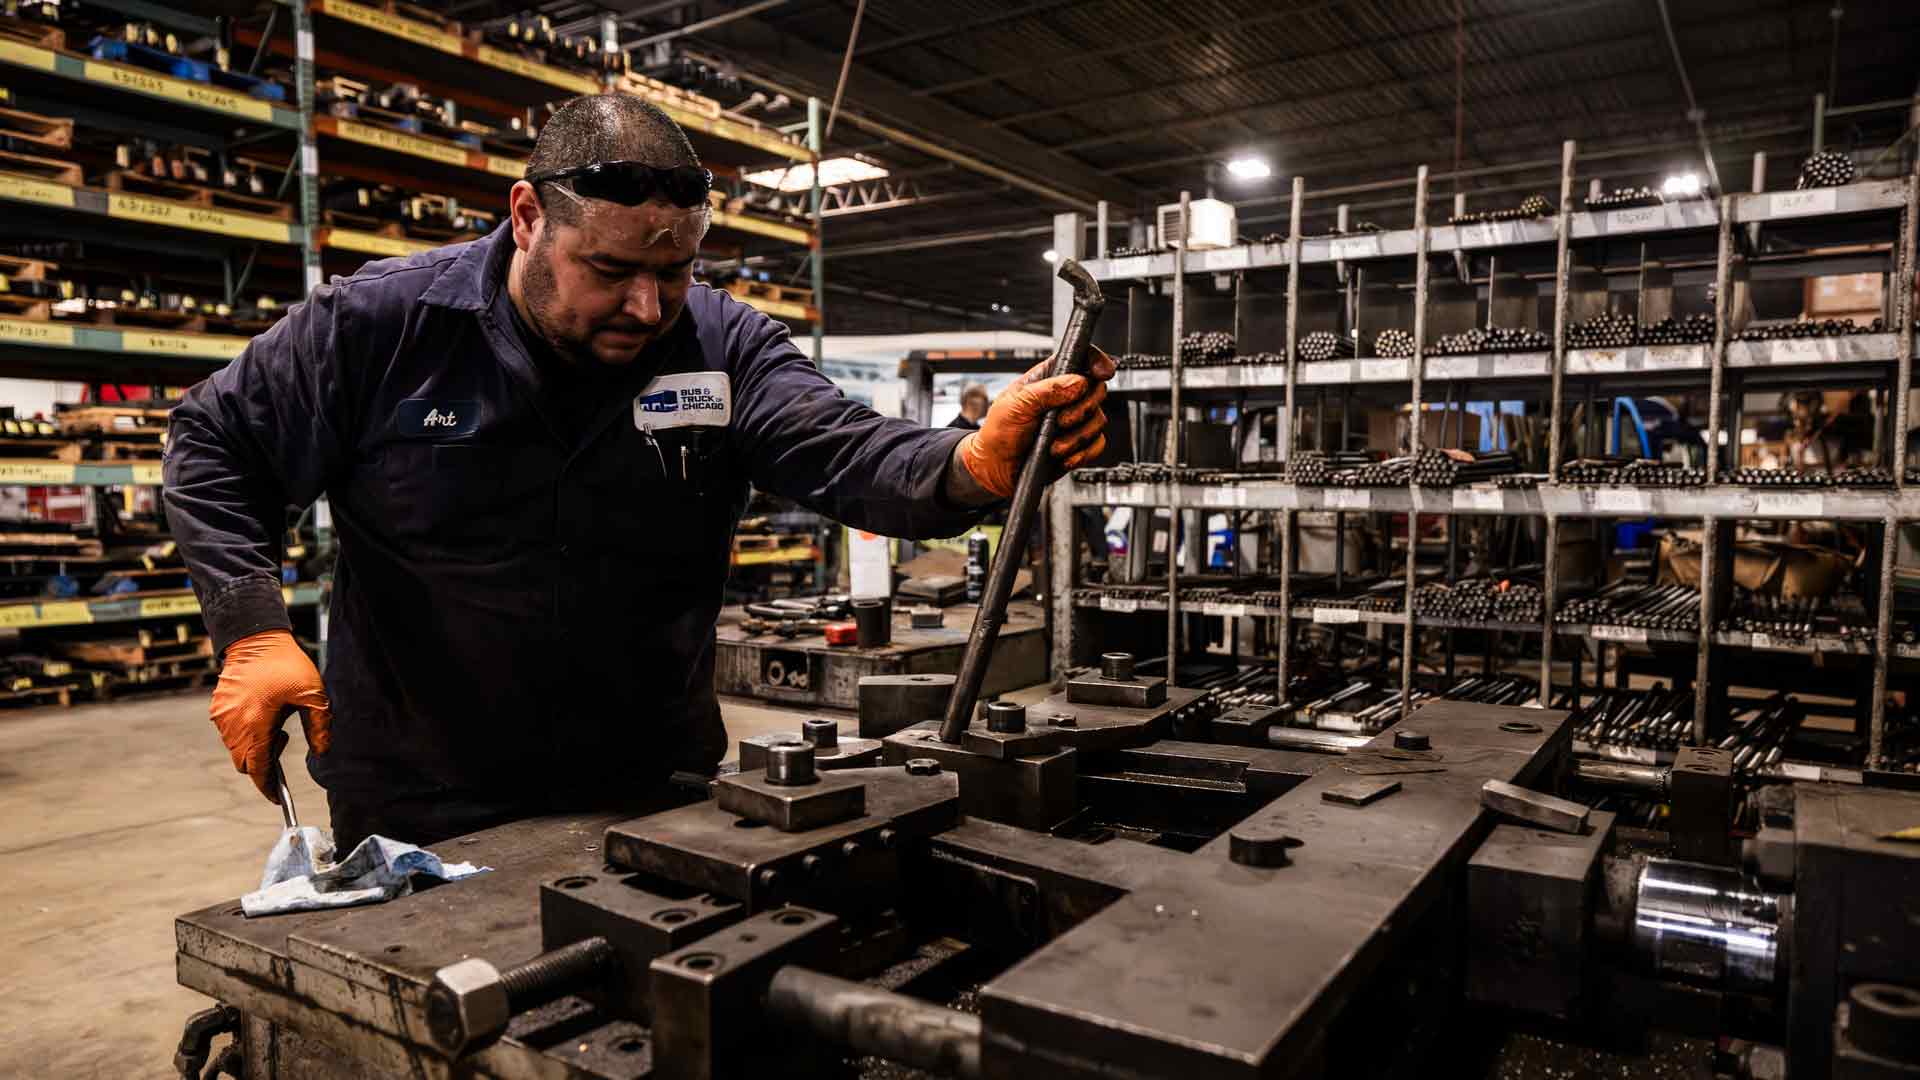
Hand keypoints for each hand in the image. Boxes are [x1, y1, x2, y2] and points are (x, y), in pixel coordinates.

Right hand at [211, 629, 331, 802]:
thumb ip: (320, 726)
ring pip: (236, 748)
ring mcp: (222, 718)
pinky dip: (245, 734)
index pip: (258, 769)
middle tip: (284, 740)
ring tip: (276, 722)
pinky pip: (229, 733)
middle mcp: (232, 726)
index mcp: (255, 726)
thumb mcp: (313, 694)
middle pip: (245, 763)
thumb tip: (323, 752)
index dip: (268, 787)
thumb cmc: (286, 664)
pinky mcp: (217, 708)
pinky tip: (263, 713)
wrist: (255, 638)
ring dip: (255, 747)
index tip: (278, 798)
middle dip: (264, 763)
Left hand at [956, 347, 1113, 497]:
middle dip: (1083, 408)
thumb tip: (1077, 383)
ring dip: (1078, 436)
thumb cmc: (999, 432)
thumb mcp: (1015, 404)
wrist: (997, 468)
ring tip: (1054, 445)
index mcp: (1050, 378)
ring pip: (1098, 420)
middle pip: (1097, 390)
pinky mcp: (1079, 444)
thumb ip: (1047, 390)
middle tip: (1061, 421)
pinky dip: (1083, 453)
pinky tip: (1064, 456)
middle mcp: (1065, 397)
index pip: (1081, 358)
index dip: (1095, 361)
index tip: (1102, 372)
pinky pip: (1097, 444)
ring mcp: (1074, 421)